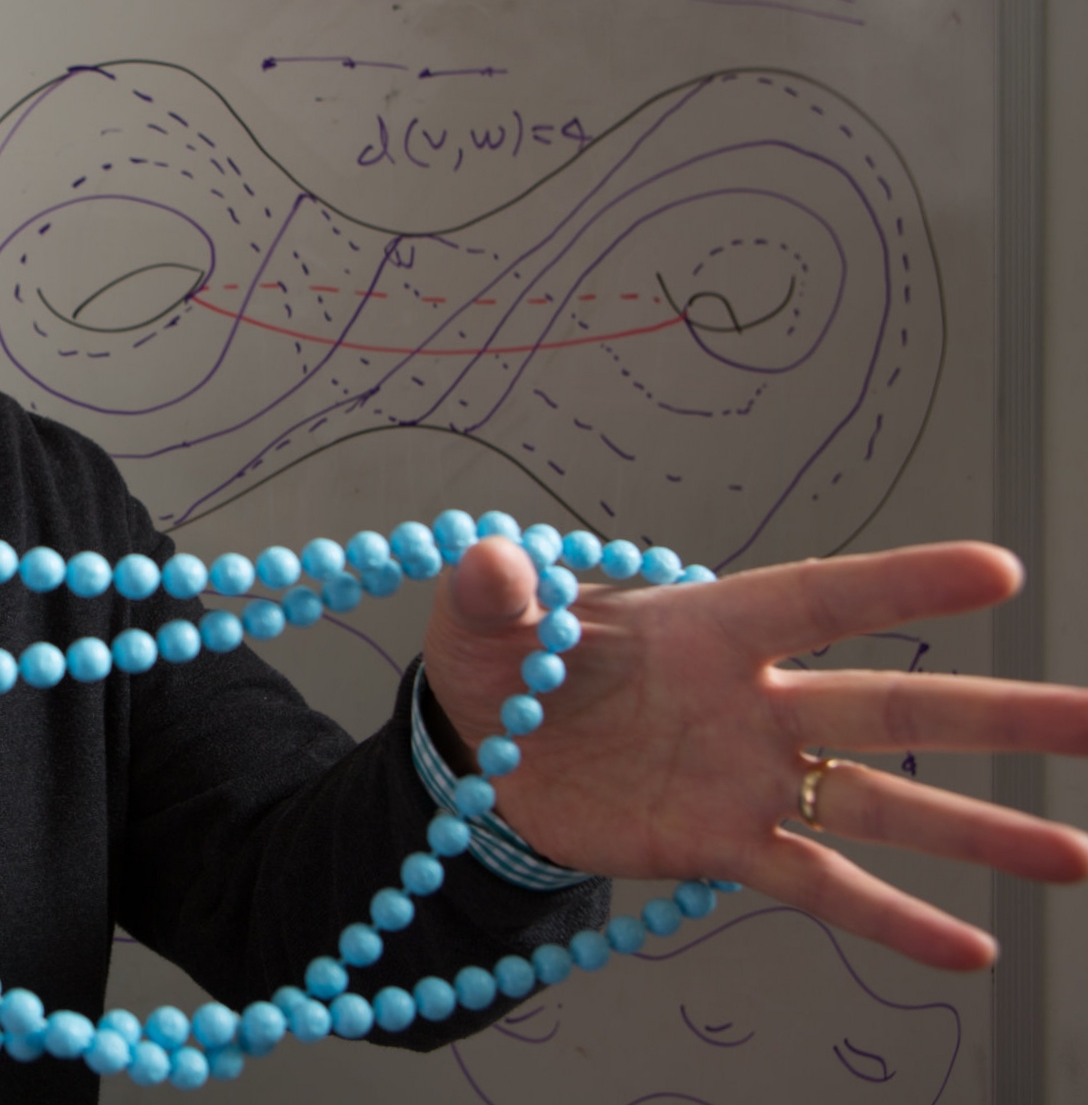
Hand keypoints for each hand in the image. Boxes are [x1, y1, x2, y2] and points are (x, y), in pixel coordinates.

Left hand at [421, 537, 1087, 969]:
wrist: (486, 750)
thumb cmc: (506, 660)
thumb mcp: (484, 614)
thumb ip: (497, 588)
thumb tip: (492, 563)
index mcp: (707, 625)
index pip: (818, 599)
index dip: (899, 584)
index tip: (997, 570)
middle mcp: (753, 701)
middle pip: (889, 705)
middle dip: (995, 711)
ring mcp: (751, 777)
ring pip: (881, 804)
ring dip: (978, 830)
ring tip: (1074, 856)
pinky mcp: (725, 843)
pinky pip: (820, 885)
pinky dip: (890, 920)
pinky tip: (969, 948)